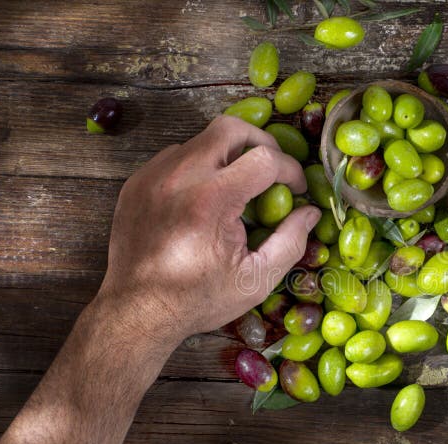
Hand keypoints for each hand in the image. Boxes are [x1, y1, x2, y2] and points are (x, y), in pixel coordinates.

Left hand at [98, 115, 319, 346]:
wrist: (138, 311)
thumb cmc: (199, 298)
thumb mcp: (257, 279)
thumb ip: (291, 241)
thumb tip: (310, 212)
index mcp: (211, 200)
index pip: (264, 158)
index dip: (290, 169)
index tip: (296, 189)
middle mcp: (179, 177)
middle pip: (230, 128)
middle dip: (260, 142)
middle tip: (271, 168)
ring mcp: (153, 176)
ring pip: (201, 140)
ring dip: (227, 155)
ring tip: (237, 187)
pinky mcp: (137, 182)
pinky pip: (176, 157)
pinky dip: (199, 168)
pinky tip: (205, 198)